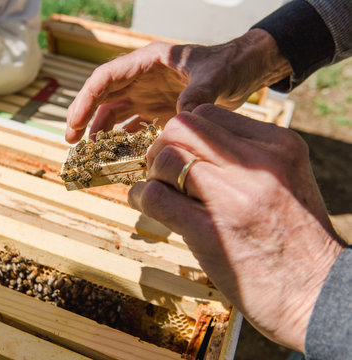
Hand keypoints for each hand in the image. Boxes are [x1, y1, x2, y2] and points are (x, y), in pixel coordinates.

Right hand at [65, 29, 291, 142]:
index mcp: (147, 63)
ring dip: (102, 133)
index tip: (74, 123)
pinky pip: (134, 128)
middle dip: (84, 118)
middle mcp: (141, 79)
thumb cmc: (229, 65)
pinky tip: (122, 159)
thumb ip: (198, 94)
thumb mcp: (215, 76)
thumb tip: (181, 118)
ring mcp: (148, 96)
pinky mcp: (158, 112)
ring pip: (115, 115)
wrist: (244, 73)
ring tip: (94, 156)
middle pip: (103, 98)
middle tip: (73, 143)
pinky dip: (125, 143)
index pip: (105, 79)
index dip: (85, 100)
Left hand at [128, 105, 343, 351]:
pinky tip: (145, 204)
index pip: (209, 114)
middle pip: (183, 127)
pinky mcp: (211, 232)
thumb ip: (246, 158)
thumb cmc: (298, 240)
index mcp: (278, 145)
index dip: (185, 133)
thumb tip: (191, 147)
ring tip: (157, 190)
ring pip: (167, 158)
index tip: (181, 153)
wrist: (319, 294)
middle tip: (161, 169)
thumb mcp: (285, 181)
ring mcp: (234, 197)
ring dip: (152, 173)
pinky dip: (141, 196)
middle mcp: (258, 163)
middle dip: (162, 145)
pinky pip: (156, 196)